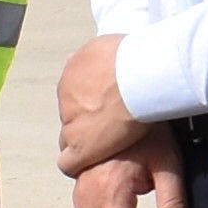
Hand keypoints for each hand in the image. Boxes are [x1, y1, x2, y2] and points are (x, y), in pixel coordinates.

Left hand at [50, 34, 152, 176]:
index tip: (107, 105)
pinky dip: (77, 164)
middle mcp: (67, 96)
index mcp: (73, 70)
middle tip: (111, 124)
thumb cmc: (135, 57)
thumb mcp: (112, 43)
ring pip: (70, 137)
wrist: (140, 75)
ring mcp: (72, 123)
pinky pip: (68, 162)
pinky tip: (89, 164)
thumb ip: (102, 53)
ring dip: (86, 140)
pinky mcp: (81, 147)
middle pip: (72, 114)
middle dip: (88, 120)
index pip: (75, 92)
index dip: (92, 101)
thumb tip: (103, 54)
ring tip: (107, 145)